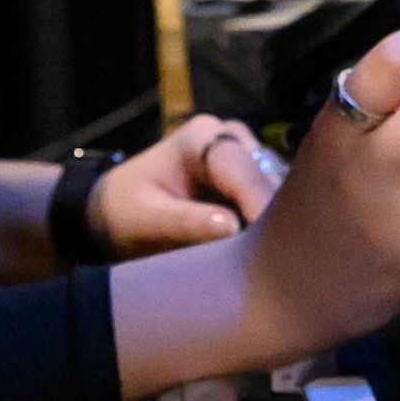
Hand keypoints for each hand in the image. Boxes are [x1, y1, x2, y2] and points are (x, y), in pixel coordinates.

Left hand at [89, 115, 284, 254]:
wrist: (117, 209)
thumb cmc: (125, 212)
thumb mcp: (146, 220)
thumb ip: (185, 222)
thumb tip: (232, 227)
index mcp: (200, 137)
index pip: (241, 169)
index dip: (259, 205)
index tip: (275, 245)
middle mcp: (229, 138)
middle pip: (267, 177)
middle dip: (277, 217)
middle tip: (282, 262)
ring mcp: (245, 157)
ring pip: (279, 190)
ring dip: (280, 224)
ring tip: (278, 263)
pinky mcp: (253, 180)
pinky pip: (275, 202)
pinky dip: (275, 227)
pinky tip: (272, 255)